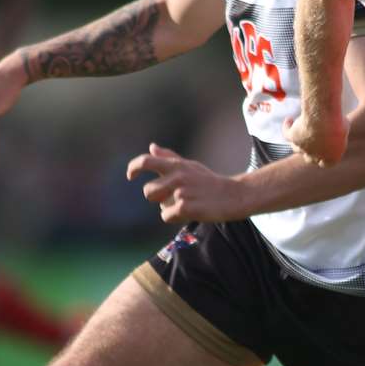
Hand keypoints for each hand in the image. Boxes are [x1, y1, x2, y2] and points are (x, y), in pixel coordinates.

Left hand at [126, 143, 242, 223]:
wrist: (234, 195)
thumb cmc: (210, 182)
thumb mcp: (190, 166)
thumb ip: (169, 158)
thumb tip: (152, 147)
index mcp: (176, 165)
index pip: (146, 161)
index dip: (133, 168)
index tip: (130, 176)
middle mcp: (176, 176)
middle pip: (148, 191)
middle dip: (157, 198)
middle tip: (175, 198)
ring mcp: (181, 192)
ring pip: (158, 205)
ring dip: (167, 208)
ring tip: (185, 204)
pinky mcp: (185, 207)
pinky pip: (166, 216)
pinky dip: (175, 218)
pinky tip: (191, 212)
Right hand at [283, 111, 348, 166]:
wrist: (323, 118)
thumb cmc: (337, 122)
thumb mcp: (344, 126)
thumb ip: (340, 131)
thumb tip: (338, 127)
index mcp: (331, 157)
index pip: (325, 164)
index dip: (323, 158)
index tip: (323, 153)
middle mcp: (316, 156)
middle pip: (309, 159)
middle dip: (310, 152)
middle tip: (312, 143)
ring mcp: (303, 148)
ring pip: (297, 148)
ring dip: (299, 142)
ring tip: (300, 131)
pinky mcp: (293, 137)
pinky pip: (287, 134)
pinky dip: (287, 127)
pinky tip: (289, 120)